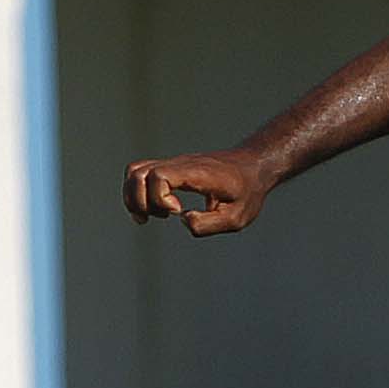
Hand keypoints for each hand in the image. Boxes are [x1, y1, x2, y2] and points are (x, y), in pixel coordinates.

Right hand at [123, 149, 273, 236]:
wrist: (254, 166)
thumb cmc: (247, 191)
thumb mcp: (237, 217)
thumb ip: (209, 224)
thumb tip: (183, 219)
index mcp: (197, 173)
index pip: (160, 176)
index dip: (160, 198)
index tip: (178, 211)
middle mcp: (181, 164)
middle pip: (138, 173)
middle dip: (140, 201)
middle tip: (161, 216)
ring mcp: (174, 164)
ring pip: (135, 171)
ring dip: (134, 197)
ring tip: (152, 216)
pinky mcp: (172, 168)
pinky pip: (141, 174)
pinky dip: (138, 193)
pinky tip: (155, 211)